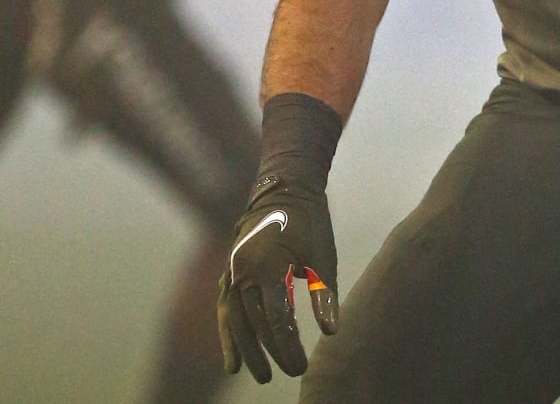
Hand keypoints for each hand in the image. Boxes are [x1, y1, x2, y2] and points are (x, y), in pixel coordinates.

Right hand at [217, 172, 338, 381]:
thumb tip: (331, 331)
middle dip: (270, 351)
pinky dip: (229, 334)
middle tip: (285, 374)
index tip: (300, 367)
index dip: (287, 345)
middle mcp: (243, 270)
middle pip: (253, 322)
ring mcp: (233, 270)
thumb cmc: (310, 220)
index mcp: (268, 265)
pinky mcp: (230, 270)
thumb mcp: (323, 254)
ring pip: (234, 319)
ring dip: (245, 349)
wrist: (285, 187)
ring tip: (259, 374)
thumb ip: (324, 293)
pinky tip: (233, 361)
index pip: (275, 318)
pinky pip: (226, 308)